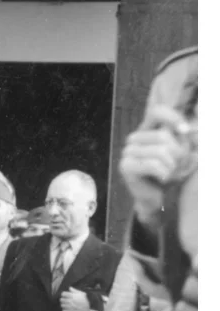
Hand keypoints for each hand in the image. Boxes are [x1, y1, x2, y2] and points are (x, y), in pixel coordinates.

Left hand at [60, 287, 90, 310]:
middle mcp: (70, 301)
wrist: (90, 310)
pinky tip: (67, 310)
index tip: (65, 296)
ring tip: (67, 306)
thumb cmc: (86, 301)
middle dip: (63, 300)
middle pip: (61, 300)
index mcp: (72, 296)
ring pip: (62, 305)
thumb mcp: (82, 294)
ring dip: (63, 305)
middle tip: (66, 301)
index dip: (63, 295)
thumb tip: (70, 288)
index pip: (63, 294)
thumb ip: (75, 290)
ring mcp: (70, 307)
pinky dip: (65, 310)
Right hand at [119, 105, 192, 225]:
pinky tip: (163, 179)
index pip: (157, 112)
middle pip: (163, 135)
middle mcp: (134, 139)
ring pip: (160, 151)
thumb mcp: (179, 152)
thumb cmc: (167, 174)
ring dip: (172, 166)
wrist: (154, 198)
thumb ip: (182, 137)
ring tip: (171, 174)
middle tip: (178, 167)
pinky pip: (153, 164)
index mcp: (146, 130)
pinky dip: (164, 173)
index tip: (185, 131)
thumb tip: (185, 130)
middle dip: (178, 153)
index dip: (172, 118)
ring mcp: (127, 152)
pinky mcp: (126, 166)